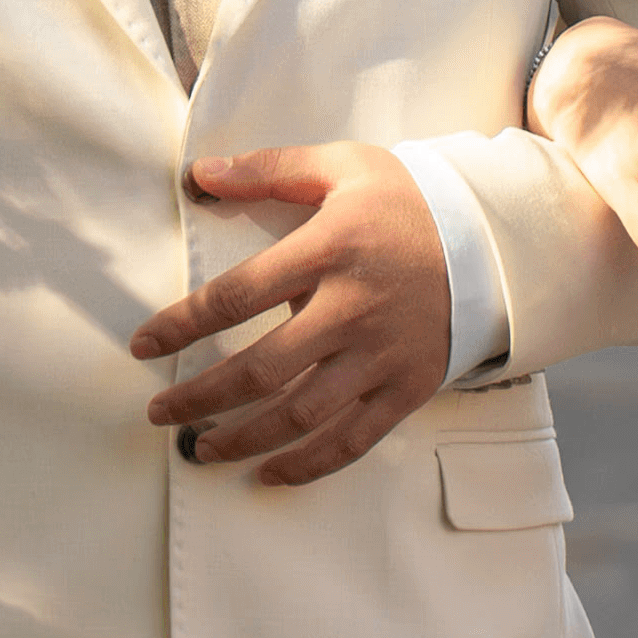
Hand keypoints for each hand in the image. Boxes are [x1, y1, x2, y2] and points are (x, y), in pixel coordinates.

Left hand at [134, 142, 448, 485]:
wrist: (494, 238)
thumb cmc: (408, 201)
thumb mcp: (343, 165)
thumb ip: (269, 168)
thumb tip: (199, 174)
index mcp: (330, 249)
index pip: (237, 296)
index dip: (181, 324)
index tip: (143, 344)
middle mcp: (353, 308)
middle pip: (261, 368)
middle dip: (201, 397)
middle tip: (161, 412)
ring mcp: (382, 354)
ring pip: (302, 413)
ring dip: (244, 438)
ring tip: (202, 448)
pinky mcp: (408, 387)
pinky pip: (353, 439)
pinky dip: (309, 463)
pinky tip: (270, 472)